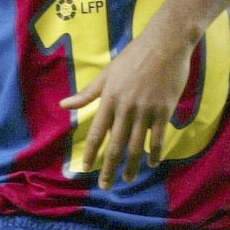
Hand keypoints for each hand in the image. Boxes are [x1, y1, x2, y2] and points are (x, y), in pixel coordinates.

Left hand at [59, 20, 194, 188]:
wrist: (165, 44)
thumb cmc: (134, 57)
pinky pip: (158, 138)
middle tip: (105, 185)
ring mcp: (146, 110)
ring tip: (128, 179)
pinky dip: (154, 153)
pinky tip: (151, 162)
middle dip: (109, 167)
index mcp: (110, 98)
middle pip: (116, 144)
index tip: (86, 168)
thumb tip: (64, 105)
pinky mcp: (164, 110)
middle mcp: (126, 107)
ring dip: (132, 166)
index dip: (91, 153)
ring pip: (137, 145)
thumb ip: (87, 93)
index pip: (97, 132)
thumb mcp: (107, 73)